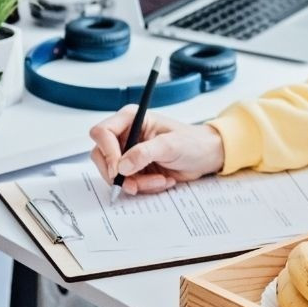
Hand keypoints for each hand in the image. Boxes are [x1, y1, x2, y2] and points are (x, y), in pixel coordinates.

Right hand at [89, 105, 225, 193]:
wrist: (206, 156)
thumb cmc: (192, 142)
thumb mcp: (171, 145)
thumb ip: (145, 153)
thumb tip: (122, 166)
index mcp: (132, 119)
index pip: (103, 132)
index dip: (107, 151)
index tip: (118, 169)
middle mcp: (126, 135)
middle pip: (101, 156)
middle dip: (119, 174)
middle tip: (135, 184)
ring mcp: (128, 153)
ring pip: (113, 174)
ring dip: (136, 183)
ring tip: (160, 180)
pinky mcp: (134, 169)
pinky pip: (127, 183)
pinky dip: (143, 187)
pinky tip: (162, 181)